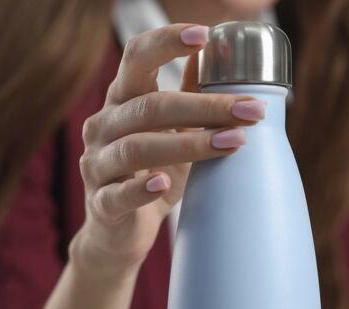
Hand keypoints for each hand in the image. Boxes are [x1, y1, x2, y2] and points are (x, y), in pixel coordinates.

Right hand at [71, 24, 267, 274]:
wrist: (120, 233)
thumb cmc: (152, 173)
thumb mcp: (173, 131)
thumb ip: (188, 93)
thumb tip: (217, 52)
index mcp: (121, 101)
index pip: (136, 58)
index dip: (166, 42)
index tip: (205, 35)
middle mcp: (103, 126)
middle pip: (151, 106)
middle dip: (205, 106)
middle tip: (251, 111)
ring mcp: (98, 165)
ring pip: (138, 147)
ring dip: (189, 144)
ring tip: (232, 142)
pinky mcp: (101, 204)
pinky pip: (118, 194)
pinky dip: (141, 189)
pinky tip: (165, 184)